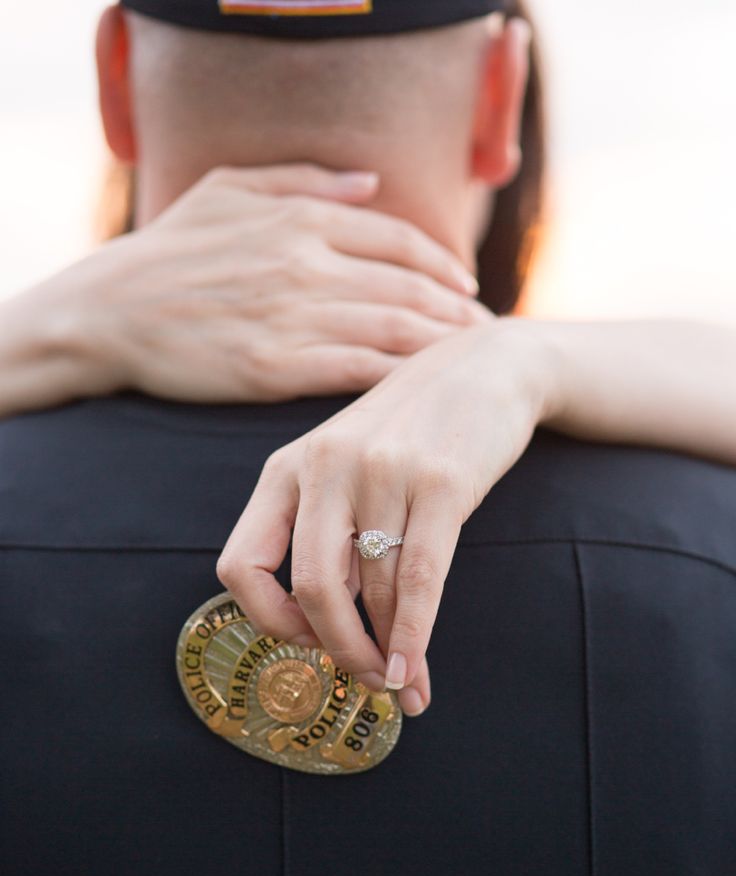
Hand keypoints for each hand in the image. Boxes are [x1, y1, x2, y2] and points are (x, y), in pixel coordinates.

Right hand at [0, 162, 487, 414]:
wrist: (111, 312)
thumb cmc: (168, 251)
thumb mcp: (227, 189)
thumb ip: (302, 179)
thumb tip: (369, 181)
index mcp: (299, 219)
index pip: (396, 240)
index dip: (440, 264)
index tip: (465, 286)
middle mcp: (305, 265)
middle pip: (408, 288)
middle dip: (456, 311)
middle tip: (487, 331)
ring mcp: (292, 319)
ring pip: (393, 331)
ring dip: (440, 347)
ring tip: (468, 361)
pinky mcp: (276, 369)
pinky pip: (357, 372)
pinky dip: (399, 378)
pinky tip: (425, 389)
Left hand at [217, 319, 551, 714]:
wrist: (484, 368)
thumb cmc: (409, 433)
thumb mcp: (344, 470)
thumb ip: (327, 536)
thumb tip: (326, 631)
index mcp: (286, 469)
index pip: (242, 565)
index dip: (268, 619)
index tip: (305, 642)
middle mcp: (324, 467)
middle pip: (312, 589)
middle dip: (339, 650)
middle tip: (365, 680)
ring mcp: (381, 471)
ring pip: (374, 591)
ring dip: (389, 653)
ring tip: (406, 685)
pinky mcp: (440, 481)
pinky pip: (419, 579)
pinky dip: (414, 636)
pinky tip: (414, 671)